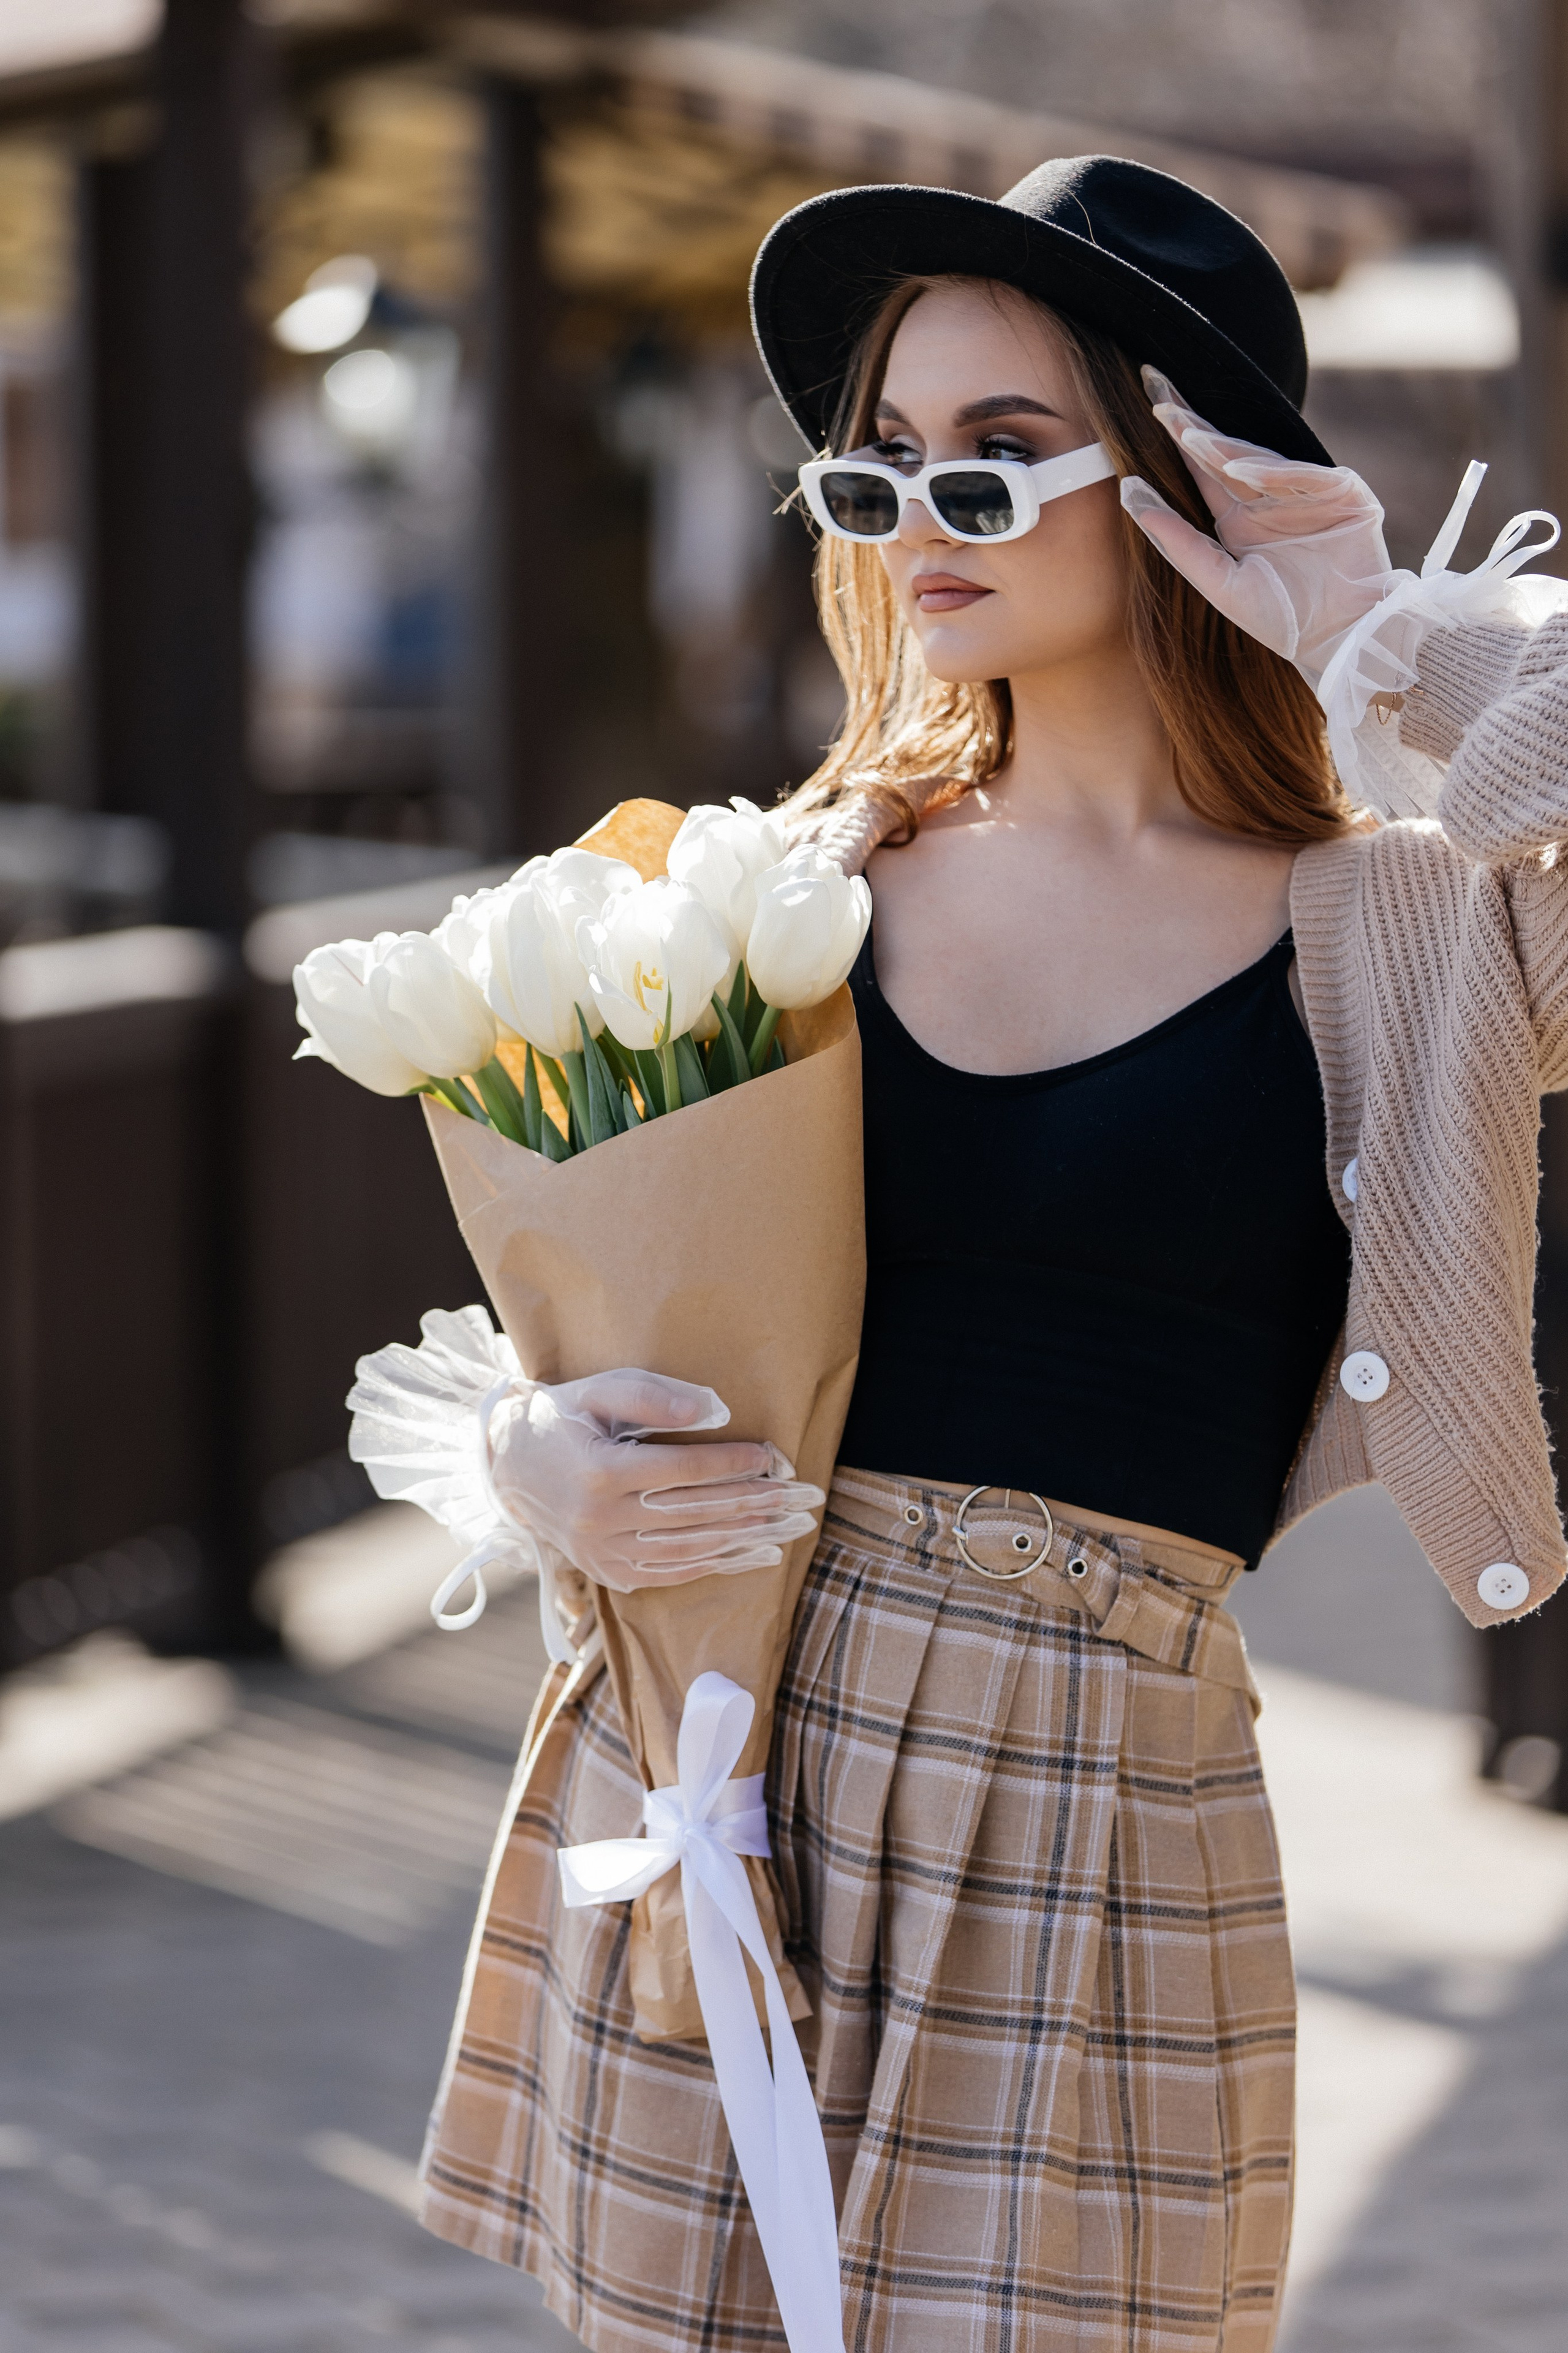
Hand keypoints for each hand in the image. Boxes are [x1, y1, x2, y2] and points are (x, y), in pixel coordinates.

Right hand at [487, 1367, 825, 1592]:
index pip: (683, 1470)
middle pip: (692, 1513)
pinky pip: (665, 1574)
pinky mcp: (605, 1572)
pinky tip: (747, 1554)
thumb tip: (713, 1411)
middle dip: (752, 1504)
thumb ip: (653, 1397)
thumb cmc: (562, 1418)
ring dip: (740, 1539)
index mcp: (599, 1471)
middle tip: (799, 1497)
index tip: (771, 1456)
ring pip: (685, 1550)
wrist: (506, 1465)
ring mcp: (601, 1552)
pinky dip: (709, 1566)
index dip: (732, 1464)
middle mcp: (599, 1519)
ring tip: (784, 1526)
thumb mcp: (599, 1391)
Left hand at [1119, 367, 1394, 685]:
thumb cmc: (1281, 620)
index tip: (1150, 400)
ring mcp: (1307, 491)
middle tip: (1157, 390)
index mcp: (1237, 516)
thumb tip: (1128, 490)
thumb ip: (1176, 541)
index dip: (1178, 433)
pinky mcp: (1343, 493)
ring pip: (1260, 459)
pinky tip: (1239, 470)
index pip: (1200, 466)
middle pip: (1224, 450)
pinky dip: (1273, 474)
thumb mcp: (1219, 582)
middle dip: (1192, 423)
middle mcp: (1269, 497)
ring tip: (1186, 433)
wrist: (1339, 640)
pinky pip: (1303, 476)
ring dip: (1223, 446)